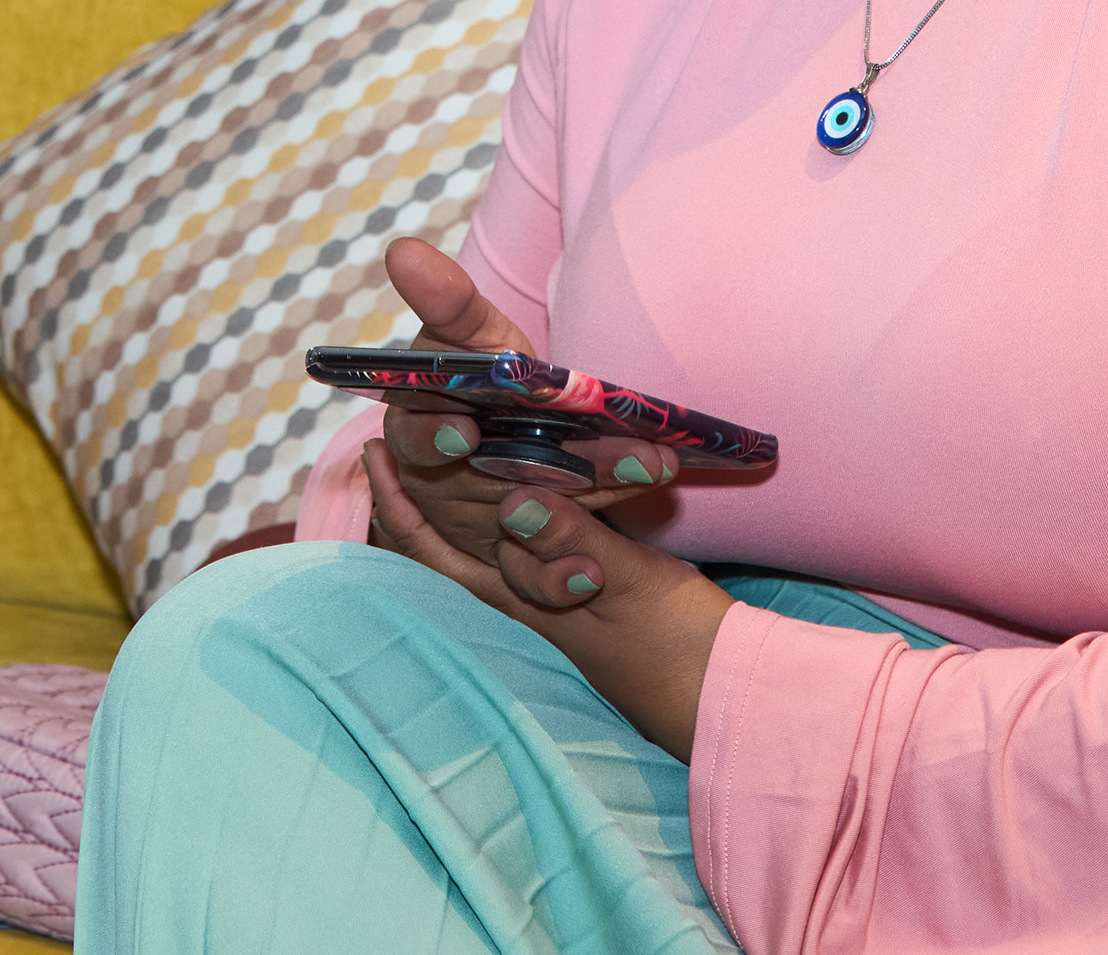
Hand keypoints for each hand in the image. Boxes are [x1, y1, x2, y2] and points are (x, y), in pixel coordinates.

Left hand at [364, 443, 732, 762]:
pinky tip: (524, 483)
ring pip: (488, 541)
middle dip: (422, 488)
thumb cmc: (675, 642)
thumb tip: (514, 499)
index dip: (400, 504)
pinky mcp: (586, 590)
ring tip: (454, 438)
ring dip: (464, 492)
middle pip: (449, 543)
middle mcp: (522, 602)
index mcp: (518, 601)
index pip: (435, 553)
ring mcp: (553, 598)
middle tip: (407, 428)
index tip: (374, 452)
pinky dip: (517, 506)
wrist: (717, 694)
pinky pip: (531, 542)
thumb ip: (572, 540)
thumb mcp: (627, 583)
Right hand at [374, 239, 680, 567]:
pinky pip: (537, 577)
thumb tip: (402, 250)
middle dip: (542, 476)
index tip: (462, 430)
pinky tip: (596, 571)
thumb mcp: (471, 333)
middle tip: (585, 473)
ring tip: (634, 490)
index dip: (434, 435)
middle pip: (485, 488)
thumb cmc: (483, 370)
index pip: (417, 434)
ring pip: (522, 529)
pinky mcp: (526, 554)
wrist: (522, 418)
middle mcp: (446, 484)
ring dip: (569, 526)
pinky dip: (563, 577)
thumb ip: (448, 301)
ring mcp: (484, 525)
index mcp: (423, 426)